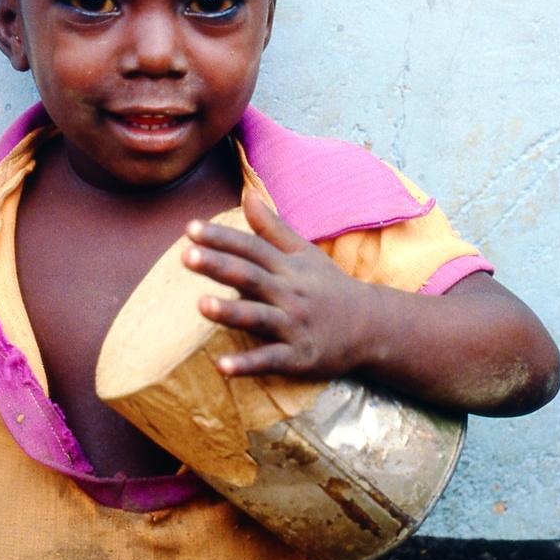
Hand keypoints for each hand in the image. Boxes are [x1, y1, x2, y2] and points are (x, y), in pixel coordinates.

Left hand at [181, 189, 373, 378]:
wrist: (372, 328)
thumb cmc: (329, 287)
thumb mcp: (304, 253)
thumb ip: (272, 227)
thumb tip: (247, 193)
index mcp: (288, 267)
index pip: (251, 248)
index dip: (222, 238)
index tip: (190, 228)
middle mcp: (290, 293)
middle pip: (251, 277)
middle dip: (219, 266)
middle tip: (186, 256)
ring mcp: (295, 326)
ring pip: (259, 317)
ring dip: (231, 312)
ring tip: (201, 305)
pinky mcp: (300, 357)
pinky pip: (271, 360)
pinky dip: (248, 364)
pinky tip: (222, 367)